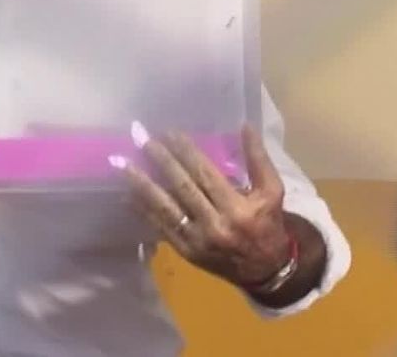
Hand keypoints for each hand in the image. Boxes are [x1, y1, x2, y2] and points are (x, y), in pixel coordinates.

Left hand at [120, 124, 290, 287]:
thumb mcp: (272, 191)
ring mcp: (198, 241)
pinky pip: (161, 228)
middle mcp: (215, 224)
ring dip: (142, 185)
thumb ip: (258, 159)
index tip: (169, 132)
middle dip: (161, 161)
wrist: (266, 270)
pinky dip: (143, 211)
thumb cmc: (268, 224)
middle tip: (142, 140)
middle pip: (182, 187)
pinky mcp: (186, 252)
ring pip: (166, 208)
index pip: (205, 174)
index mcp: (238, 208)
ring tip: (124, 164)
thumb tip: (245, 126)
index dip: (186, 152)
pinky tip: (127, 195)